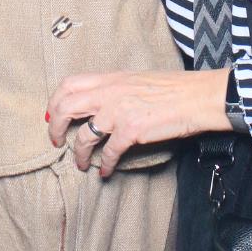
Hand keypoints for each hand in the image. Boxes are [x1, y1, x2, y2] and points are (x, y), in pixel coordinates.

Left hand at [47, 68, 229, 175]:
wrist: (197, 97)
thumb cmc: (173, 88)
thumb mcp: (137, 80)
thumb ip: (115, 89)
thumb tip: (99, 104)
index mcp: (110, 78)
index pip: (69, 84)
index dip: (55, 101)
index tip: (54, 115)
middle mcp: (109, 93)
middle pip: (66, 108)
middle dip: (55, 128)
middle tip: (57, 143)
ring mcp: (118, 111)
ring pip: (83, 136)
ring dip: (78, 154)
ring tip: (80, 164)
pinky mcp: (131, 130)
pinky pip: (108, 152)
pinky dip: (104, 165)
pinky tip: (105, 172)